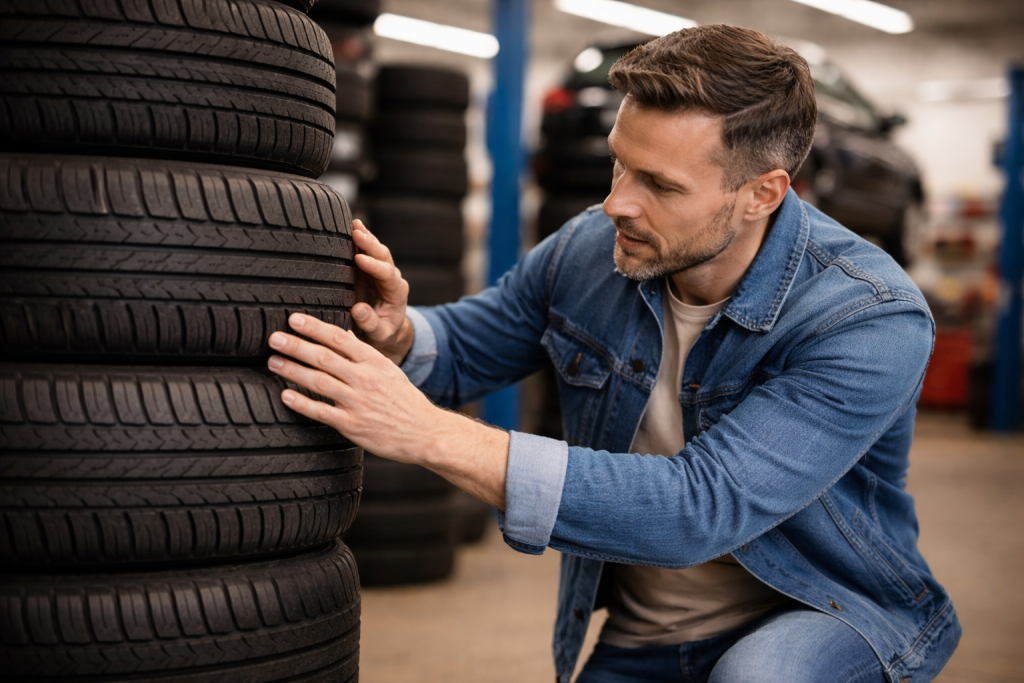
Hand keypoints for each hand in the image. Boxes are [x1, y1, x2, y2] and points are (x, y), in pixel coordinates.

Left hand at [267, 313, 509, 508]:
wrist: (425, 432)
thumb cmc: (405, 401)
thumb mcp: (389, 371)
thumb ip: (364, 356)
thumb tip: (340, 336)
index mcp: (375, 362)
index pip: (340, 338)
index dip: (315, 327)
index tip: (294, 319)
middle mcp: (365, 379)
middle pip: (324, 357)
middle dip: (296, 345)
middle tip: (274, 337)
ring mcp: (358, 403)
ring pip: (319, 381)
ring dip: (293, 370)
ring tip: (273, 362)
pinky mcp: (353, 425)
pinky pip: (321, 412)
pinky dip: (301, 403)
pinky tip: (285, 395)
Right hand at [351, 219, 413, 364]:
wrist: (384, 332)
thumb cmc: (382, 334)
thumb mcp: (379, 335)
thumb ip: (371, 324)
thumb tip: (359, 310)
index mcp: (397, 292)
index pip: (388, 274)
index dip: (374, 266)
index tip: (359, 259)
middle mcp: (391, 278)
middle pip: (383, 256)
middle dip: (371, 244)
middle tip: (357, 233)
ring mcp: (379, 271)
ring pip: (375, 250)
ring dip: (365, 237)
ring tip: (353, 224)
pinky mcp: (367, 270)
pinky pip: (364, 251)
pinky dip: (358, 239)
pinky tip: (350, 226)